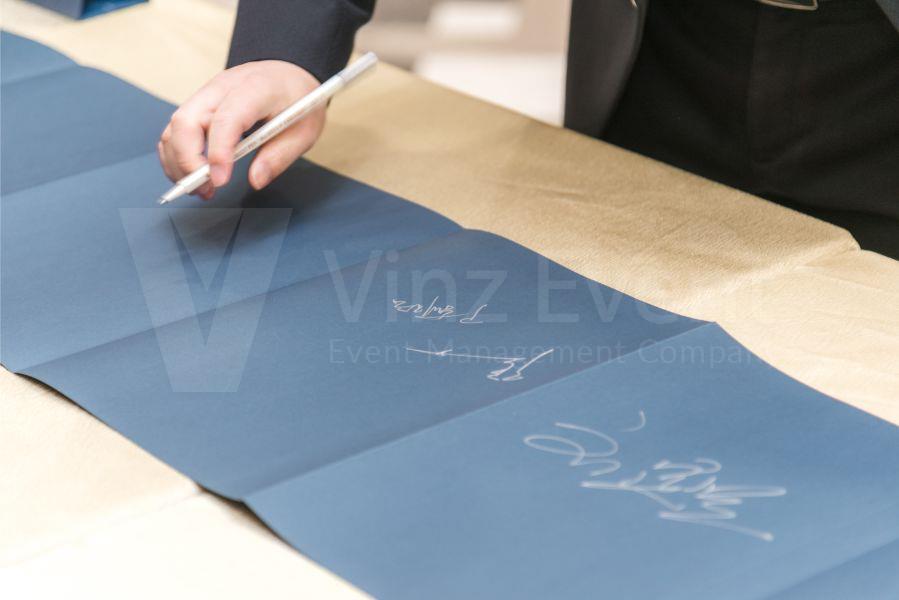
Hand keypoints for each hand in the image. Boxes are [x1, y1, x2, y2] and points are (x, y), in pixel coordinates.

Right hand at [158, 60, 325, 199]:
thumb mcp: (305, 130)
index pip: (226, 119)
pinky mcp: (198, 104)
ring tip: (201, 189)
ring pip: (175, 127)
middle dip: (188, 161)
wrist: (288, 73)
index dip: (218, 152)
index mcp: (254, 88)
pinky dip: (175, 155)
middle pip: (186, 121)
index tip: (219, 181)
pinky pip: (175, 130)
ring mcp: (206, 94)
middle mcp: (222, 87)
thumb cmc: (297, 98)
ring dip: (179, 162)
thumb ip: (280, 156)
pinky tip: (191, 174)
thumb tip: (256, 180)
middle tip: (206, 190)